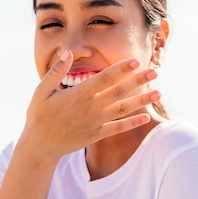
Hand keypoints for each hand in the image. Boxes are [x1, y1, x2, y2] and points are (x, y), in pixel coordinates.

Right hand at [20, 49, 160, 164]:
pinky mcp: (96, 135)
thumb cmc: (39, 115)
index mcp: (77, 95)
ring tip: (158, 93)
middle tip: (154, 71)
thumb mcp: (41, 90)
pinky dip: (132, 123)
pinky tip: (146, 117)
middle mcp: (89, 109)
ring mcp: (94, 123)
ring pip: (122, 110)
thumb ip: (56, 71)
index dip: (120, 70)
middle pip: (118, 92)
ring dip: (141, 101)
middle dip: (137, 81)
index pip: (103, 79)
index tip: (135, 61)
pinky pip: (117, 129)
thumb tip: (69, 53)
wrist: (39, 146)